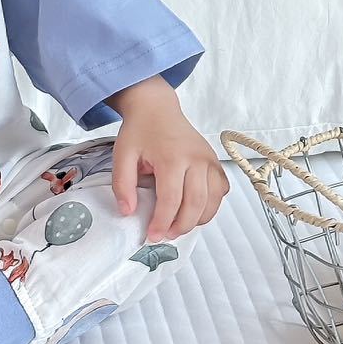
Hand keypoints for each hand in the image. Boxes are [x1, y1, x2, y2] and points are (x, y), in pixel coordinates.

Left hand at [111, 99, 229, 244]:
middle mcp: (196, 159)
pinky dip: (211, 205)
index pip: (171, 200)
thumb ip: (122, 184)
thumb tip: (128, 212)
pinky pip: (220, 190)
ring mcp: (209, 160)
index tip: (153, 235)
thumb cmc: (140, 131)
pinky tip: (194, 208)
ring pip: (212, 201)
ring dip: (198, 219)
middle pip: (196, 204)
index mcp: (171, 157)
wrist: (157, 108)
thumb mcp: (122, 154)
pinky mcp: (215, 162)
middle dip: (181, 226)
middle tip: (166, 235)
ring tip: (179, 226)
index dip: (162, 222)